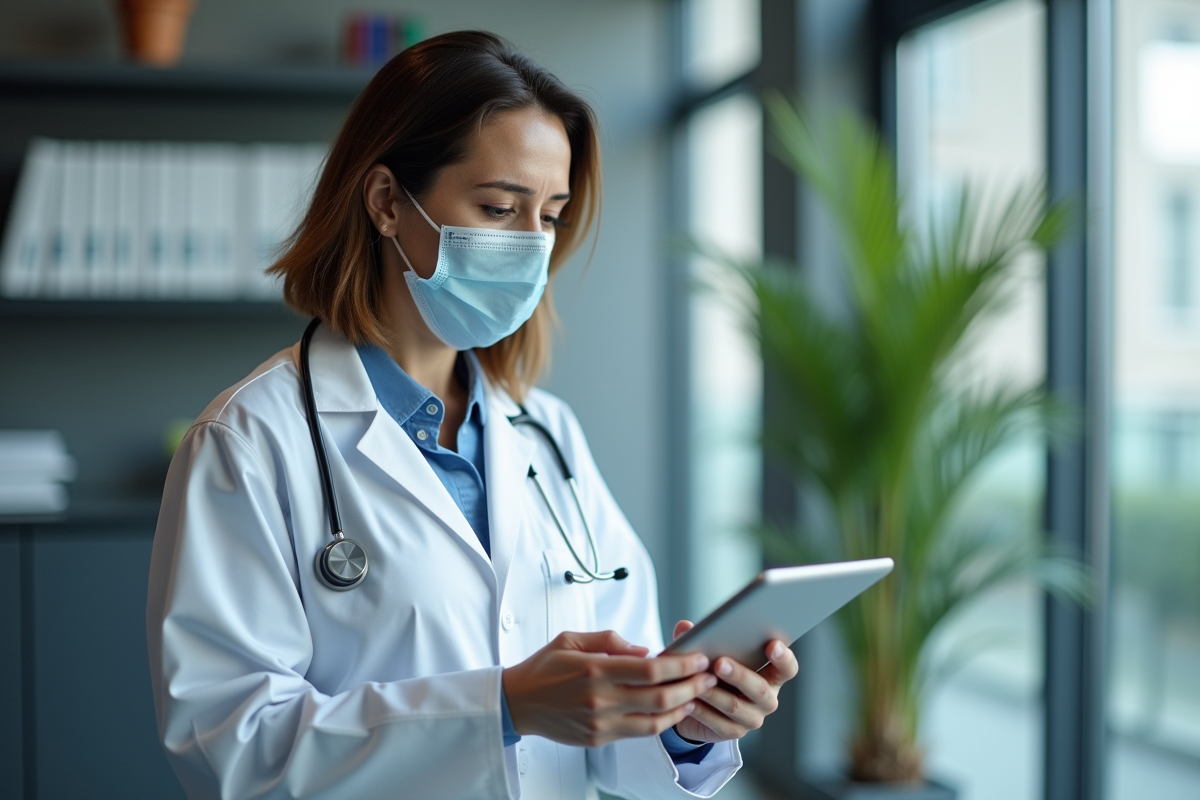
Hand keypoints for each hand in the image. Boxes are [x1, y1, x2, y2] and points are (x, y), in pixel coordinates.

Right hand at [502, 630, 717, 747]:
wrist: (517, 703)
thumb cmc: (545, 667)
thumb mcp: (572, 639)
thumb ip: (610, 641)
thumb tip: (646, 651)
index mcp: (594, 670)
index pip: (650, 669)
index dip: (680, 664)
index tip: (698, 657)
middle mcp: (599, 700)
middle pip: (659, 697)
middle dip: (691, 686)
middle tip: (709, 676)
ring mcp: (600, 723)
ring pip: (654, 721)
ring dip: (682, 708)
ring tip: (697, 695)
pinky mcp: (598, 739)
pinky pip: (639, 733)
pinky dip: (661, 722)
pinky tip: (672, 711)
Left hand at [669, 620, 798, 743]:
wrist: (699, 706)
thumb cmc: (712, 671)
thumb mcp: (709, 653)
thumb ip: (701, 638)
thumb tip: (684, 626)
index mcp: (770, 675)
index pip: (787, 669)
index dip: (783, 658)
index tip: (772, 644)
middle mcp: (767, 699)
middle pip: (760, 689)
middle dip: (739, 675)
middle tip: (719, 663)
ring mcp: (752, 718)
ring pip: (735, 706)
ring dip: (715, 694)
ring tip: (698, 683)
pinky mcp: (733, 733)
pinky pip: (718, 723)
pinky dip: (703, 711)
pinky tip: (690, 701)